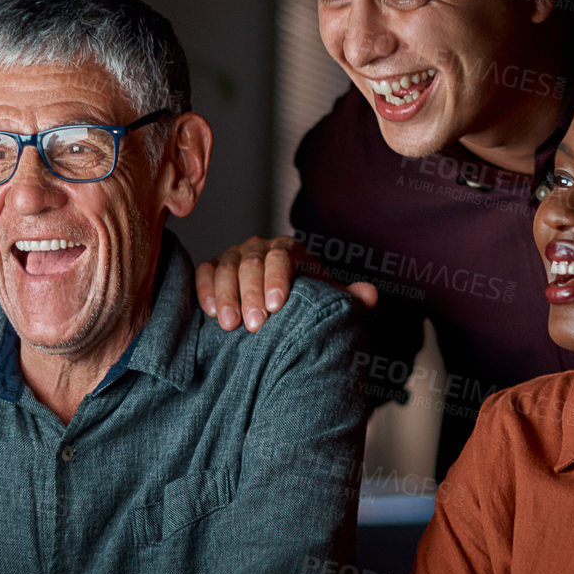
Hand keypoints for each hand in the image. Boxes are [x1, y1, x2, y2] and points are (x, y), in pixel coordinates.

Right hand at [195, 236, 377, 332]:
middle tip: (253, 325)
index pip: (281, 258)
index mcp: (289, 251)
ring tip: (229, 325)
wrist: (279, 309)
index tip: (276, 306)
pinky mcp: (213, 268)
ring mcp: (233, 256)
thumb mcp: (326, 300)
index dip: (277, 279)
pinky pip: (204, 272)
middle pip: (251, 264)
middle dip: (250, 294)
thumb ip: (348, 299)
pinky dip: (204, 289)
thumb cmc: (304, 303)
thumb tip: (370, 296)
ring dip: (225, 296)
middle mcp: (259, 248)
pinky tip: (209, 312)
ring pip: (225, 268)